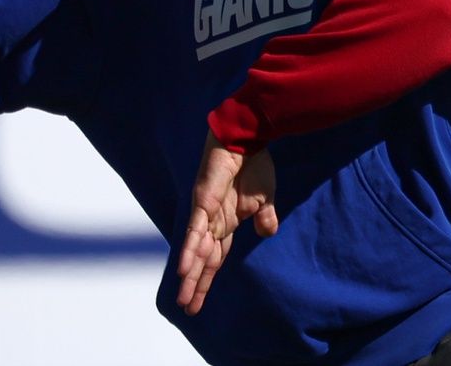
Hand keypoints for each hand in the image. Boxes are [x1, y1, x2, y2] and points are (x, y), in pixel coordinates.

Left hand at [176, 132, 277, 314]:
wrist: (248, 142)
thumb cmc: (255, 166)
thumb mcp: (265, 199)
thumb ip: (264, 217)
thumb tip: (267, 232)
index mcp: (226, 224)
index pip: (215, 258)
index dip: (207, 280)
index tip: (199, 301)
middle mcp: (212, 223)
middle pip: (203, 261)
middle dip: (195, 285)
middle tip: (186, 308)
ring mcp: (205, 214)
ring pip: (196, 251)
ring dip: (190, 276)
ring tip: (183, 299)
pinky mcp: (203, 203)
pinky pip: (195, 231)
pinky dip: (190, 251)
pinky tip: (184, 270)